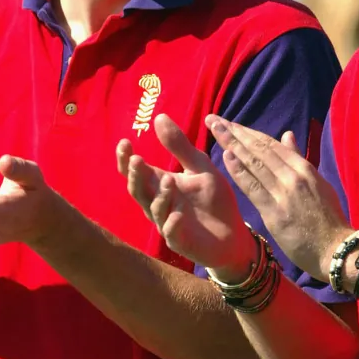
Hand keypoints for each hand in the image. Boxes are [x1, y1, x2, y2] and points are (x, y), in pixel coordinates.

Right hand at [118, 114, 255, 280]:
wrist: (233, 233)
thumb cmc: (213, 199)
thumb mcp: (199, 166)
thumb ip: (179, 145)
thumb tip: (159, 117)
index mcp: (160, 183)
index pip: (136, 170)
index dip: (126, 159)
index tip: (125, 142)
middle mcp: (158, 203)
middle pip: (138, 189)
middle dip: (135, 175)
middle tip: (137, 160)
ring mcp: (167, 223)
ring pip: (154, 209)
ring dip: (160, 195)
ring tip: (168, 180)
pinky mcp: (181, 241)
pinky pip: (172, 233)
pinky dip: (173, 223)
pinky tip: (178, 214)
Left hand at [206, 115, 350, 280]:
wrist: (336, 249)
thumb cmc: (328, 218)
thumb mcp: (318, 183)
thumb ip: (298, 159)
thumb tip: (286, 135)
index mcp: (303, 167)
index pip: (270, 144)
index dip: (247, 132)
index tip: (230, 123)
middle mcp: (293, 175)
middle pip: (258, 148)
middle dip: (234, 132)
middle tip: (214, 120)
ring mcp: (284, 192)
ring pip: (254, 163)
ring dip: (231, 144)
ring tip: (215, 130)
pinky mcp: (275, 212)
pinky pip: (253, 187)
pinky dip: (239, 170)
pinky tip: (226, 156)